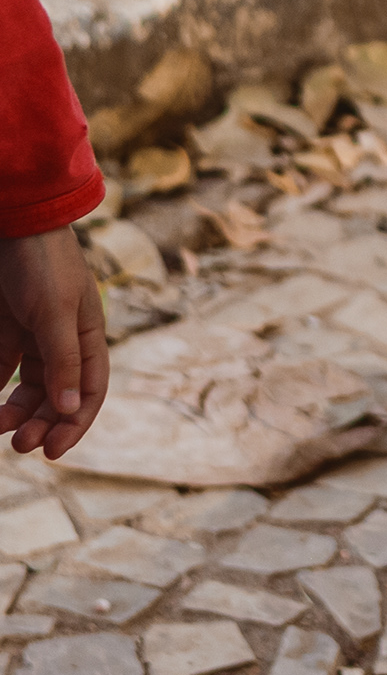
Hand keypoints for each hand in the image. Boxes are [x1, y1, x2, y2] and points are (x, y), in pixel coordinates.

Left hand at [0, 229, 107, 460]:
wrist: (15, 222)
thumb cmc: (42, 263)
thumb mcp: (54, 314)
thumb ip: (63, 361)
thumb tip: (72, 407)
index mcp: (88, 336)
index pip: (90, 391)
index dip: (75, 424)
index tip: (51, 451)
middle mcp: (64, 340)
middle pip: (58, 395)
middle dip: (42, 423)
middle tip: (19, 445)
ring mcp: (34, 335)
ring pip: (28, 388)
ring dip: (16, 412)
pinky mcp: (7, 330)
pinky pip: (2, 370)